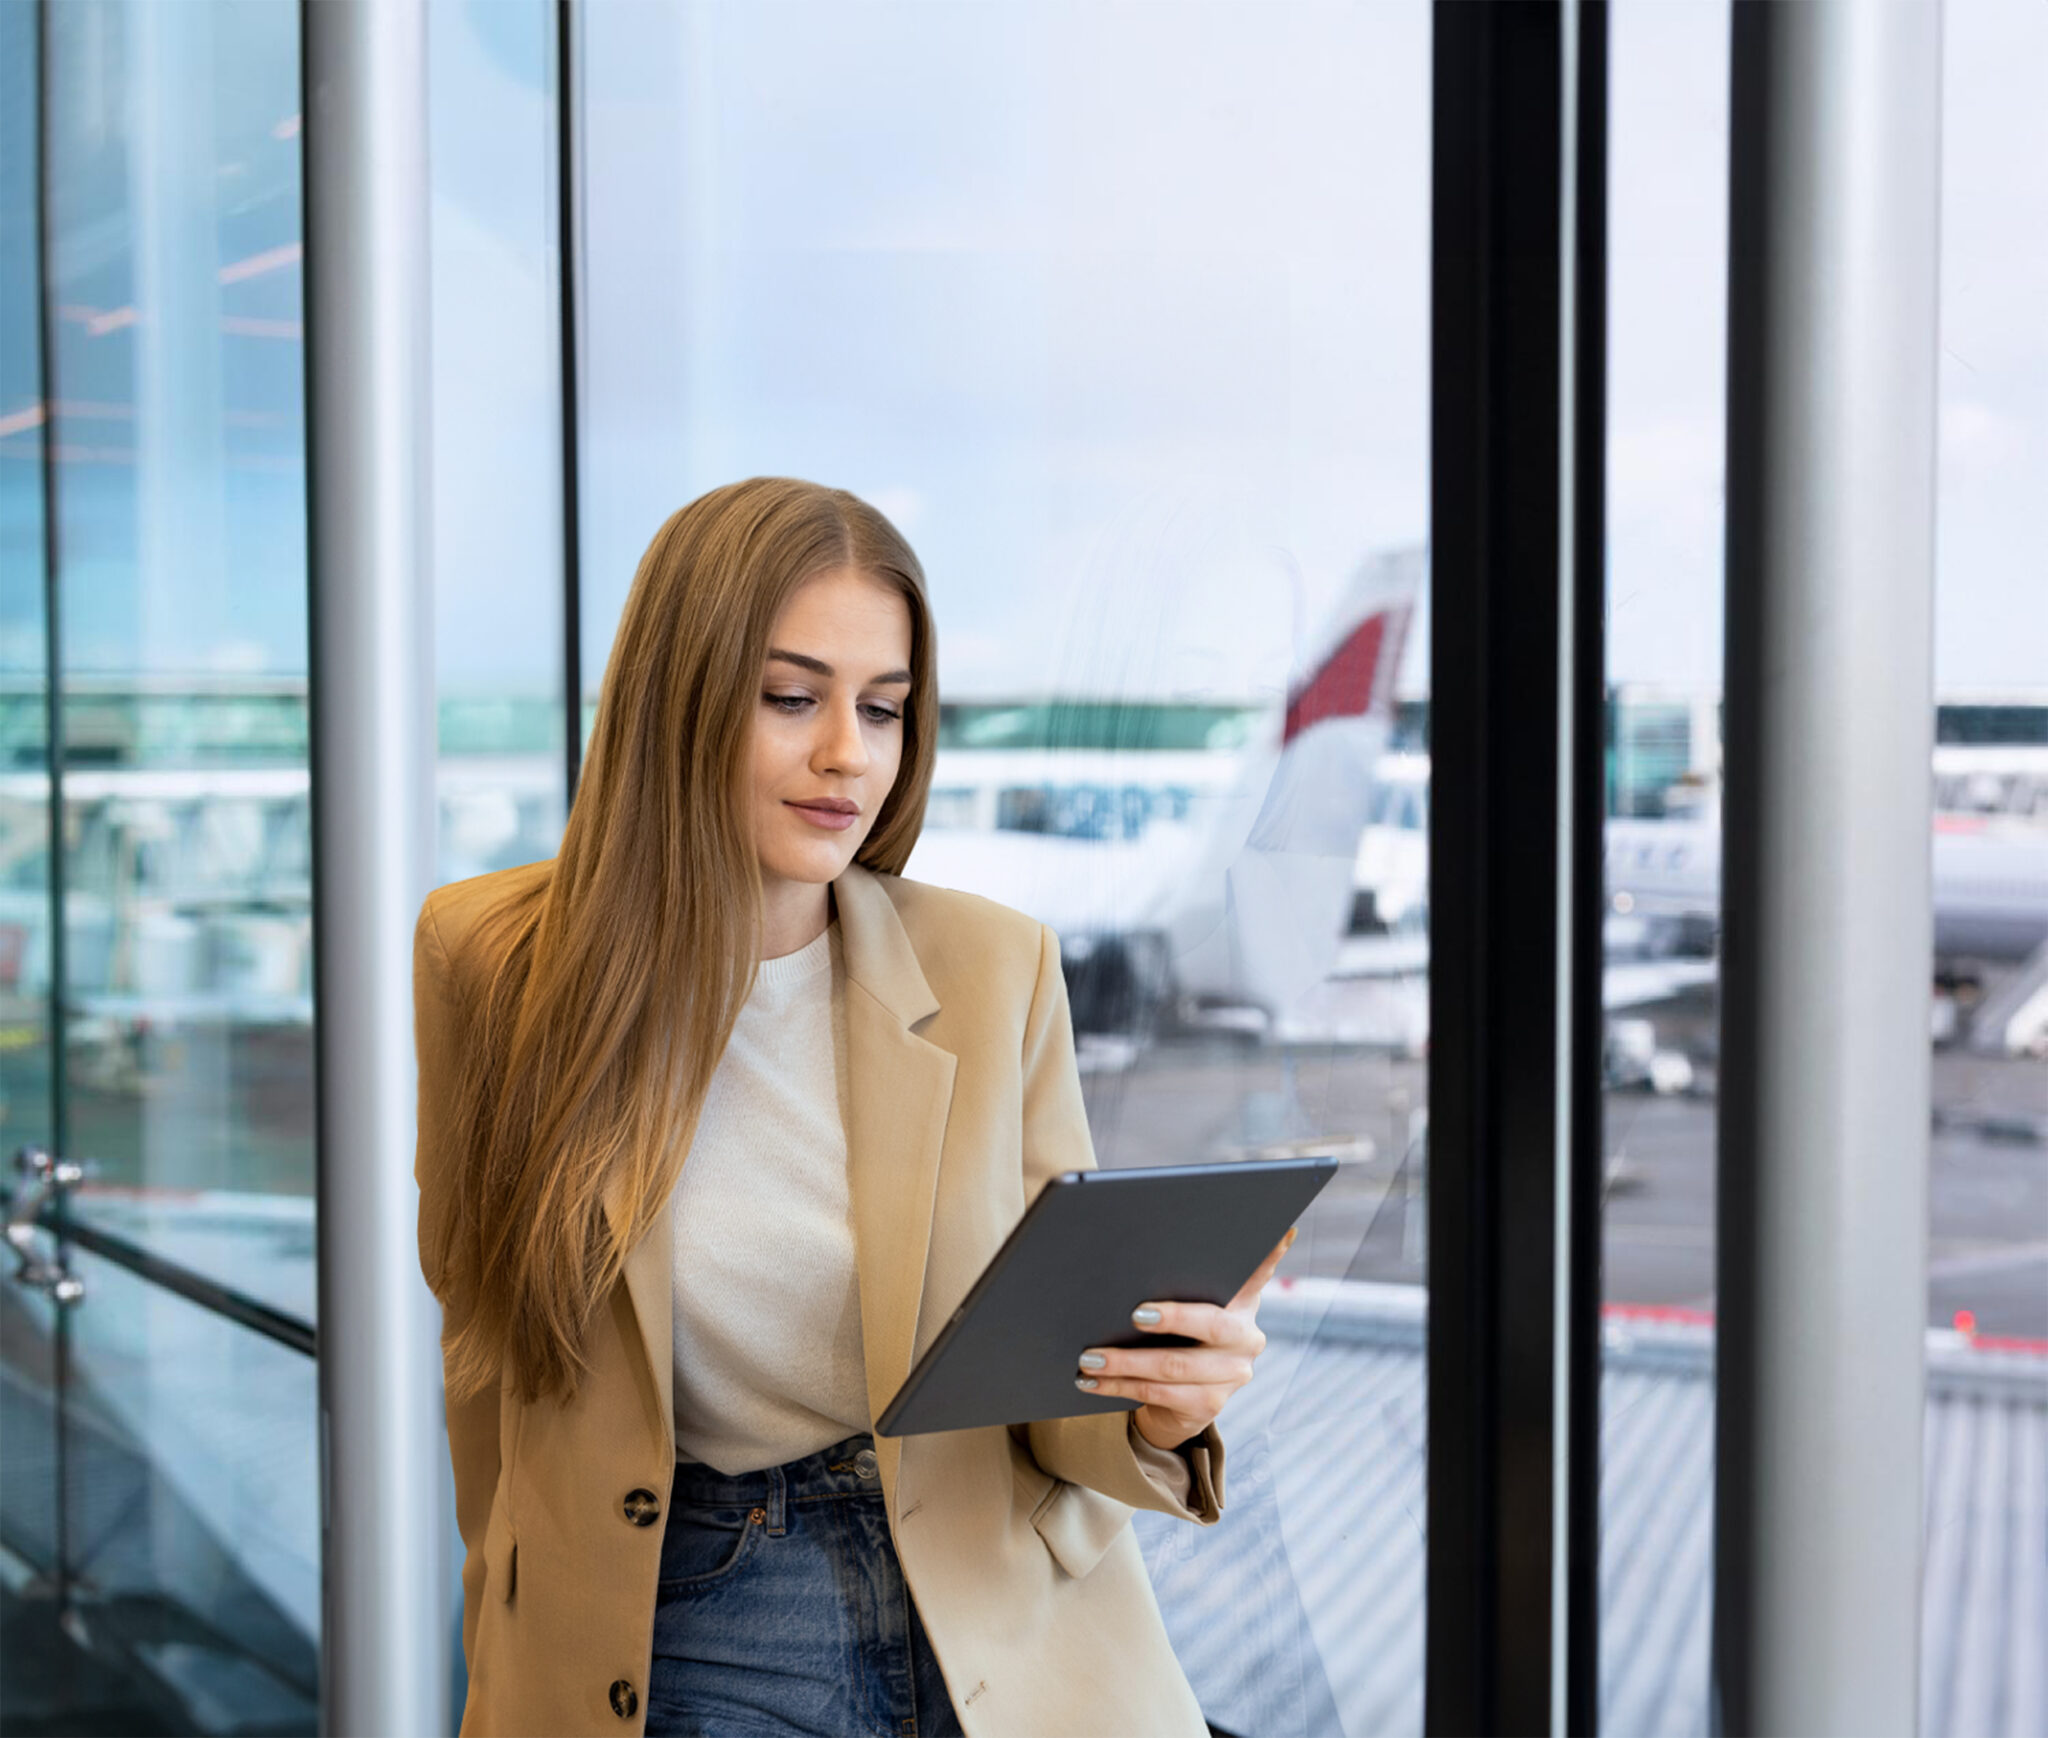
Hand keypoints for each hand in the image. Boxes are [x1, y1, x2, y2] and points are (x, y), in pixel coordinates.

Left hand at [1074, 1226, 1296, 1450]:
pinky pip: (1158, 1395)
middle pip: (1211, 1324)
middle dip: (1172, 1318)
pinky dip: (1118, 1386)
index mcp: (1242, 1300)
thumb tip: (1136, 1248)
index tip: (1279, 1229)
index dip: (1271, 1252)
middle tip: (1134, 1313)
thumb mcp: (1184, 1303)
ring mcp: (1232, 1374)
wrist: (1176, 1398)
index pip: (1258, 1271)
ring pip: (1174, 1366)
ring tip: (1090, 1356)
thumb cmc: (1173, 1334)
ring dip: (1125, 1361)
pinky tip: (1091, 1380)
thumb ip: (1179, 1281)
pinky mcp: (1209, 1404)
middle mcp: (1246, 1336)